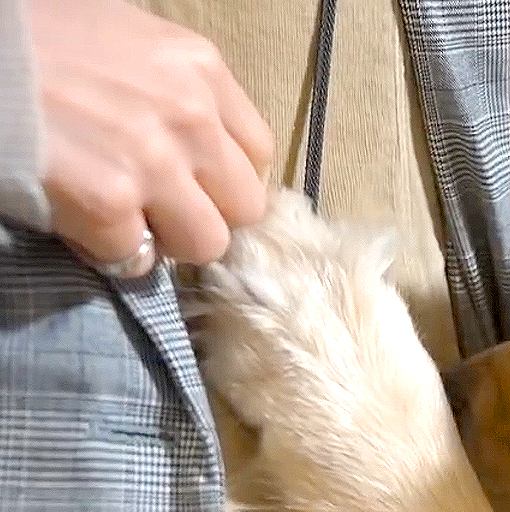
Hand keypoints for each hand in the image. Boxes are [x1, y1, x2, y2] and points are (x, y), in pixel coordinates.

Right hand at [28, 0, 273, 275]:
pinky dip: (108, 251)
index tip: (193, 180)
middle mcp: (190, 116)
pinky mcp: (109, 203)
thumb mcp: (128, 40)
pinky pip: (136, 260)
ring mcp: (153, 162)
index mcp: (200, 68)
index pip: (258, 153)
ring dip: (166, 241)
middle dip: (205, 213)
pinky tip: (80, 220)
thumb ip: (176, 90)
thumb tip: (204, 150)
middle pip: (245, 206)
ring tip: (124, 217)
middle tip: (160, 205)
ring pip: (206, 244)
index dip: (224, 176)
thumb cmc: (35, 38)